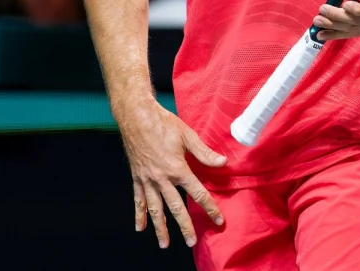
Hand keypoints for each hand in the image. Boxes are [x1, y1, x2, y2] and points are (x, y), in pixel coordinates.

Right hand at [117, 101, 225, 249]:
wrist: (136, 116)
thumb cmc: (163, 123)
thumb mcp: (187, 135)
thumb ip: (204, 152)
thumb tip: (223, 162)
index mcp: (177, 168)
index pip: (198, 193)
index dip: (209, 207)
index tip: (218, 220)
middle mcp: (162, 178)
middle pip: (176, 207)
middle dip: (185, 226)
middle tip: (192, 242)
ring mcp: (148, 179)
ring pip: (155, 209)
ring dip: (160, 227)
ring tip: (165, 244)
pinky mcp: (137, 177)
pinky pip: (138, 199)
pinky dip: (139, 214)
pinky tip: (140, 228)